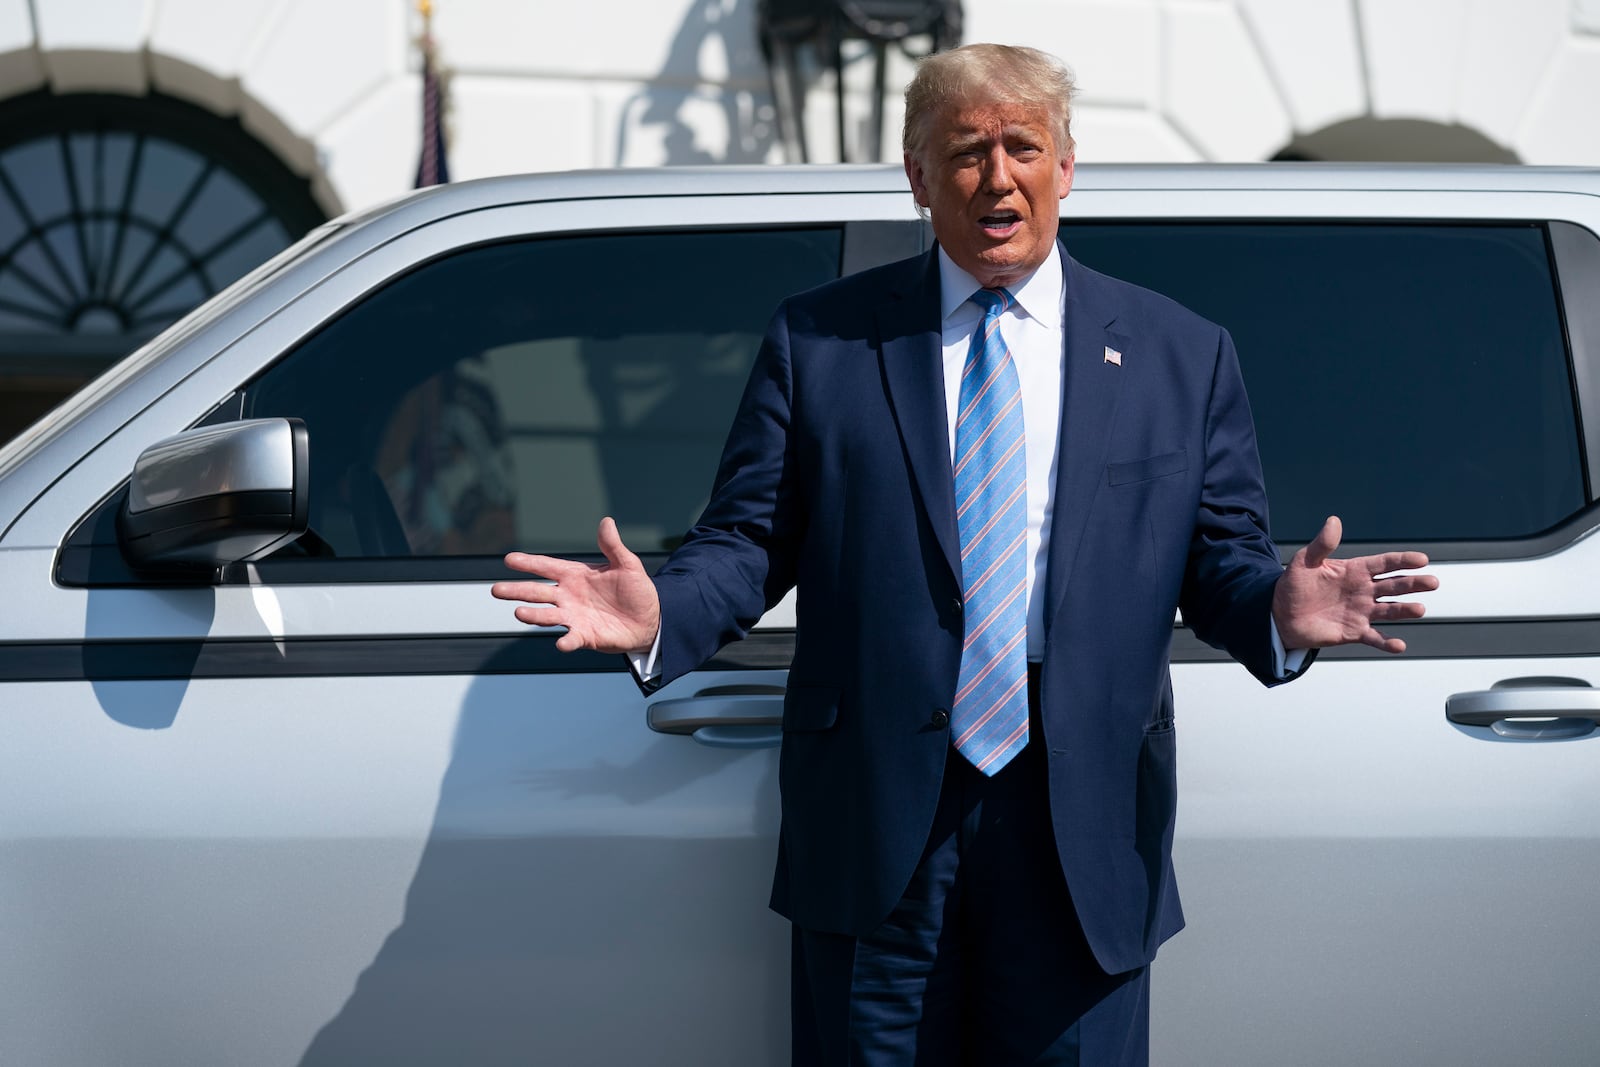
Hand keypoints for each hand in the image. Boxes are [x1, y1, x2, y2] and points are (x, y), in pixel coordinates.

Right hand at [491, 517, 661, 653]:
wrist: (650, 618)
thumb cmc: (635, 589)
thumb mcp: (627, 564)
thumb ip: (612, 546)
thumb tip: (607, 522)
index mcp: (575, 576)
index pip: (547, 567)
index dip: (529, 563)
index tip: (509, 560)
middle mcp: (569, 596)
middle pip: (537, 592)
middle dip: (517, 591)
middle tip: (495, 590)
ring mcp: (574, 617)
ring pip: (548, 615)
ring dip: (533, 615)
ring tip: (518, 612)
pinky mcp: (585, 636)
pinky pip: (572, 639)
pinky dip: (566, 642)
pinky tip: (561, 643)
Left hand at [1271, 515, 1437, 653]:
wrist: (1281, 615)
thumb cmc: (1294, 586)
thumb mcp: (1305, 562)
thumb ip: (1322, 544)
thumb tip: (1333, 521)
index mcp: (1355, 571)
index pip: (1385, 564)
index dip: (1403, 560)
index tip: (1422, 559)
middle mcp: (1364, 591)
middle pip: (1394, 586)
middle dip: (1414, 584)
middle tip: (1432, 582)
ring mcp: (1361, 612)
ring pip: (1390, 610)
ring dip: (1405, 610)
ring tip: (1419, 609)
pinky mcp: (1354, 632)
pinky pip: (1375, 637)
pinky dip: (1387, 643)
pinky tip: (1399, 645)